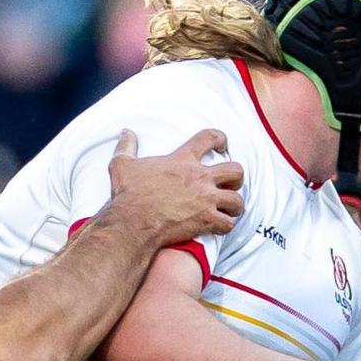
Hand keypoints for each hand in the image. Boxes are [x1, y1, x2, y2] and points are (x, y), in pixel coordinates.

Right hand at [106, 128, 245, 245]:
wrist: (133, 221)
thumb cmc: (128, 194)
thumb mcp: (122, 164)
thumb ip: (127, 146)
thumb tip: (126, 132)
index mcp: (182, 160)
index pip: (208, 138)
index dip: (220, 138)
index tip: (222, 144)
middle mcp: (199, 177)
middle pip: (235, 170)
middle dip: (236, 178)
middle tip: (228, 184)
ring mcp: (206, 199)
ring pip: (237, 200)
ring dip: (234, 206)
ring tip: (227, 209)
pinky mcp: (207, 220)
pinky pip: (229, 224)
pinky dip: (226, 226)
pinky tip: (219, 227)